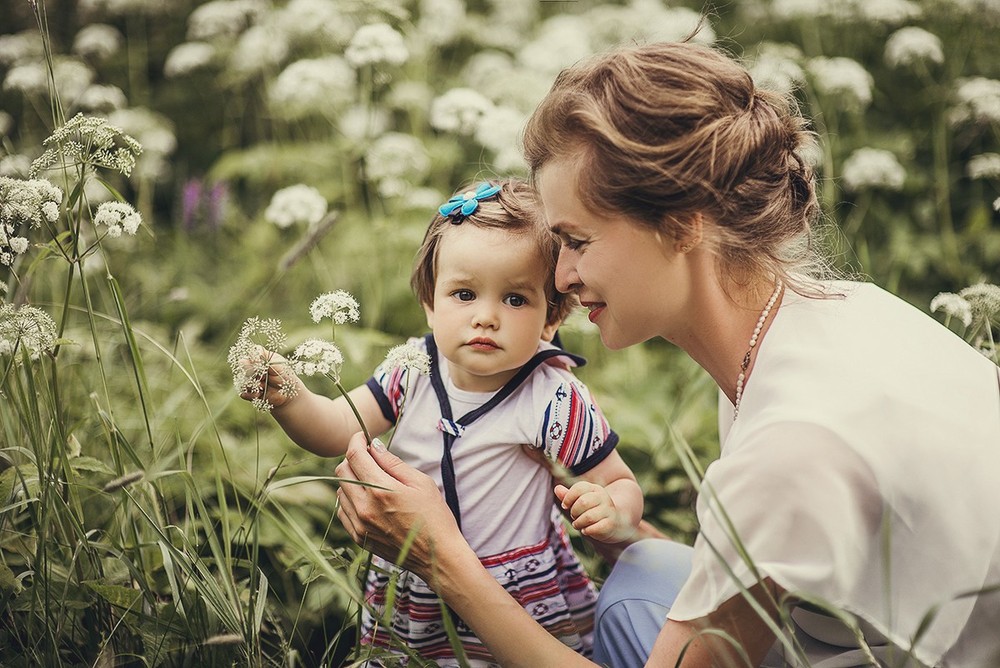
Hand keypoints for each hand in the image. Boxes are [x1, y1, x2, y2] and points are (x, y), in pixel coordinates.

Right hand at [238, 346, 300, 409]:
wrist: (289, 394)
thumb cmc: (286, 377)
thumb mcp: (280, 367)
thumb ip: (268, 361)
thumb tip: (256, 356)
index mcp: (263, 357)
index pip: (253, 351)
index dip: (253, 356)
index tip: (259, 362)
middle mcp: (254, 366)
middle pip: (243, 363)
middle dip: (252, 371)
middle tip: (262, 376)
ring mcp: (250, 378)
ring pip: (242, 378)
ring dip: (253, 383)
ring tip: (263, 386)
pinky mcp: (249, 391)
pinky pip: (243, 392)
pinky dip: (251, 394)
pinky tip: (259, 394)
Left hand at [334, 433, 465, 582]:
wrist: (438, 556)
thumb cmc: (435, 516)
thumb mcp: (420, 482)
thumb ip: (393, 462)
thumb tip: (374, 446)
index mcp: (382, 490)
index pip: (355, 456)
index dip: (356, 441)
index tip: (362, 437)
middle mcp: (365, 507)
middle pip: (342, 472)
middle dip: (353, 458)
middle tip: (368, 456)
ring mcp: (359, 525)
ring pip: (340, 491)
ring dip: (351, 479)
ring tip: (370, 479)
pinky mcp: (359, 538)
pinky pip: (343, 511)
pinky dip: (350, 499)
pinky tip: (367, 499)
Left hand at [555, 481, 635, 543]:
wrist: (614, 522)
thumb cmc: (592, 510)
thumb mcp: (580, 501)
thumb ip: (568, 495)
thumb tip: (557, 489)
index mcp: (594, 489)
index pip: (578, 488)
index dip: (568, 498)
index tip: (565, 505)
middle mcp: (603, 497)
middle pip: (583, 502)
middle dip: (574, 512)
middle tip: (574, 516)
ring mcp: (608, 510)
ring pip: (588, 517)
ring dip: (578, 523)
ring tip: (578, 524)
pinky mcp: (610, 524)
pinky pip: (595, 528)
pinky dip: (586, 530)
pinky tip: (586, 530)